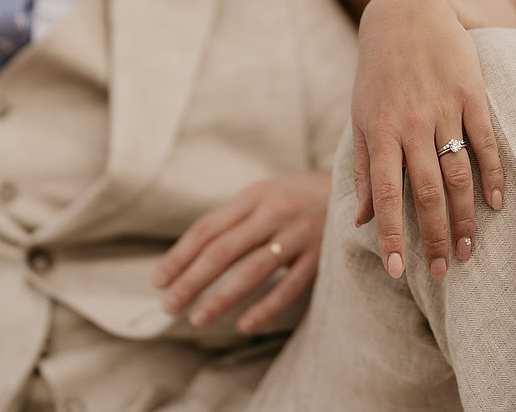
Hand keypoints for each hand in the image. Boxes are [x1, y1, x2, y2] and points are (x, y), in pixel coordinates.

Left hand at [153, 170, 329, 333]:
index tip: (159, 281)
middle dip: (192, 280)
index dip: (180, 255)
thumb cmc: (298, 197)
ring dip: (222, 297)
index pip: (208, 229)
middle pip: (224, 250)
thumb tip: (190, 256)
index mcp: (255, 196)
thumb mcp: (265, 195)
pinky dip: (267, 307)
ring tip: (198, 319)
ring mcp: (300, 234)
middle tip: (169, 306)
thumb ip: (234, 220)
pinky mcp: (322, 256)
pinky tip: (245, 325)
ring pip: (254, 270)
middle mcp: (275, 212)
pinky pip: (291, 286)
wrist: (356, 188)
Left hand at [353, 0, 503, 279]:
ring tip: (469, 250)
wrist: (407, 14)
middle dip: (434, 237)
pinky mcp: (471, 95)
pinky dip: (493, 175)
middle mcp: (411, 124)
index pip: (386, 196)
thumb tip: (361, 219)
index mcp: (379, 132)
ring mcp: (443, 109)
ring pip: (458, 175)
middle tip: (442, 271)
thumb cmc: (378, 73)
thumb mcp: (360, 118)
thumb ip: (365, 168)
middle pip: (427, 194)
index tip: (396, 271)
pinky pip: (486, 142)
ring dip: (465, 217)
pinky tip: (497, 205)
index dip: (390, 236)